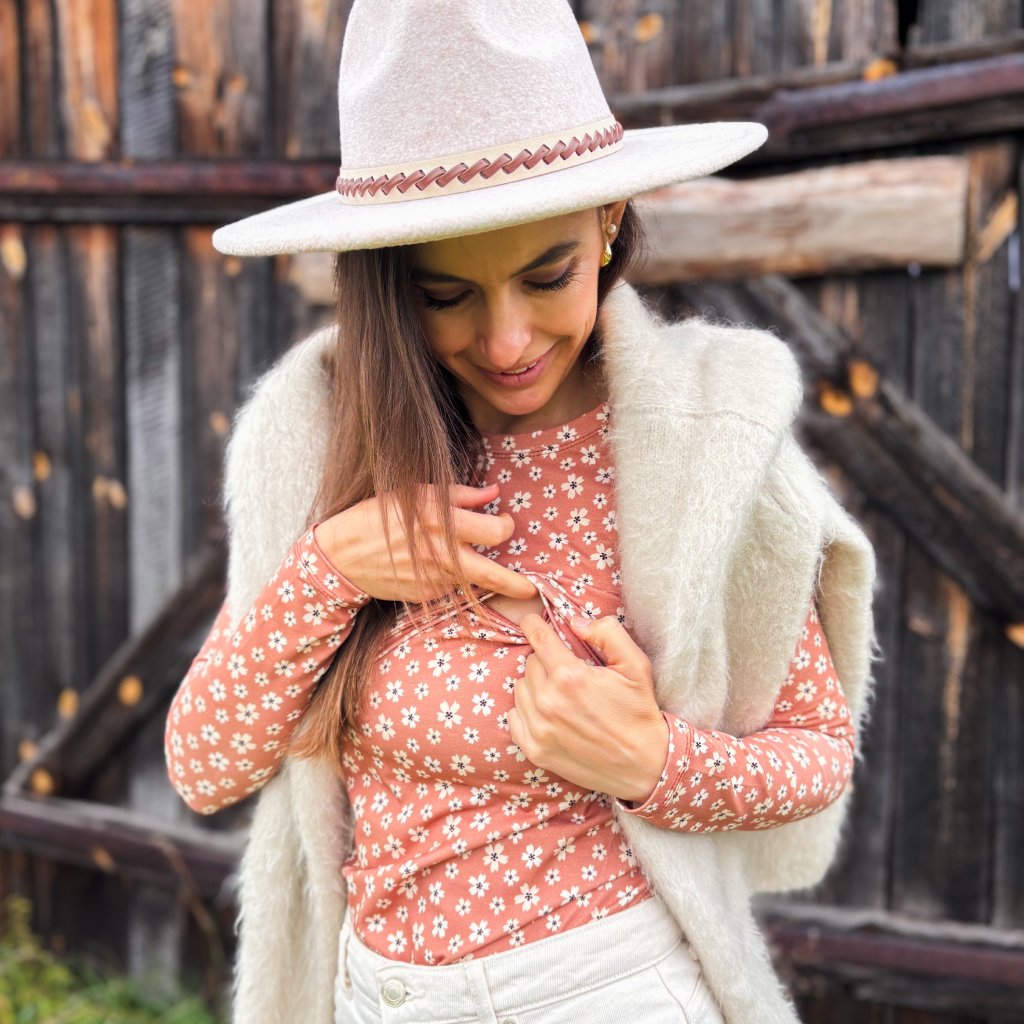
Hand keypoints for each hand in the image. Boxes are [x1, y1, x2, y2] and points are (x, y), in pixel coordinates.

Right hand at [313, 482, 538, 604]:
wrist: (344, 554)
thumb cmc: (381, 515)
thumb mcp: (418, 493)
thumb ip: (460, 495)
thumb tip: (494, 493)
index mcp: (443, 523)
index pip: (496, 532)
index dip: (506, 527)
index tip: (504, 523)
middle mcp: (443, 555)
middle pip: (496, 575)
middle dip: (520, 585)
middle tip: (534, 587)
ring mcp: (435, 580)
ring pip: (474, 583)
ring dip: (485, 579)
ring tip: (490, 572)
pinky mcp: (427, 596)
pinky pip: (452, 589)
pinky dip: (455, 580)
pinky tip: (439, 568)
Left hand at [507, 614, 668, 803]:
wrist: (644, 766)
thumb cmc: (639, 712)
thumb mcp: (635, 665)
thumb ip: (607, 633)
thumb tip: (575, 622)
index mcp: (570, 677)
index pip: (538, 638)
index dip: (534, 625)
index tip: (532, 621)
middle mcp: (549, 702)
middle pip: (530, 663)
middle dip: (545, 661)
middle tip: (567, 671)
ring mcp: (539, 729)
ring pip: (520, 688)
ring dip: (535, 686)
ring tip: (560, 694)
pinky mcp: (535, 751)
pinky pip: (514, 717)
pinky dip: (526, 711)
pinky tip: (548, 714)